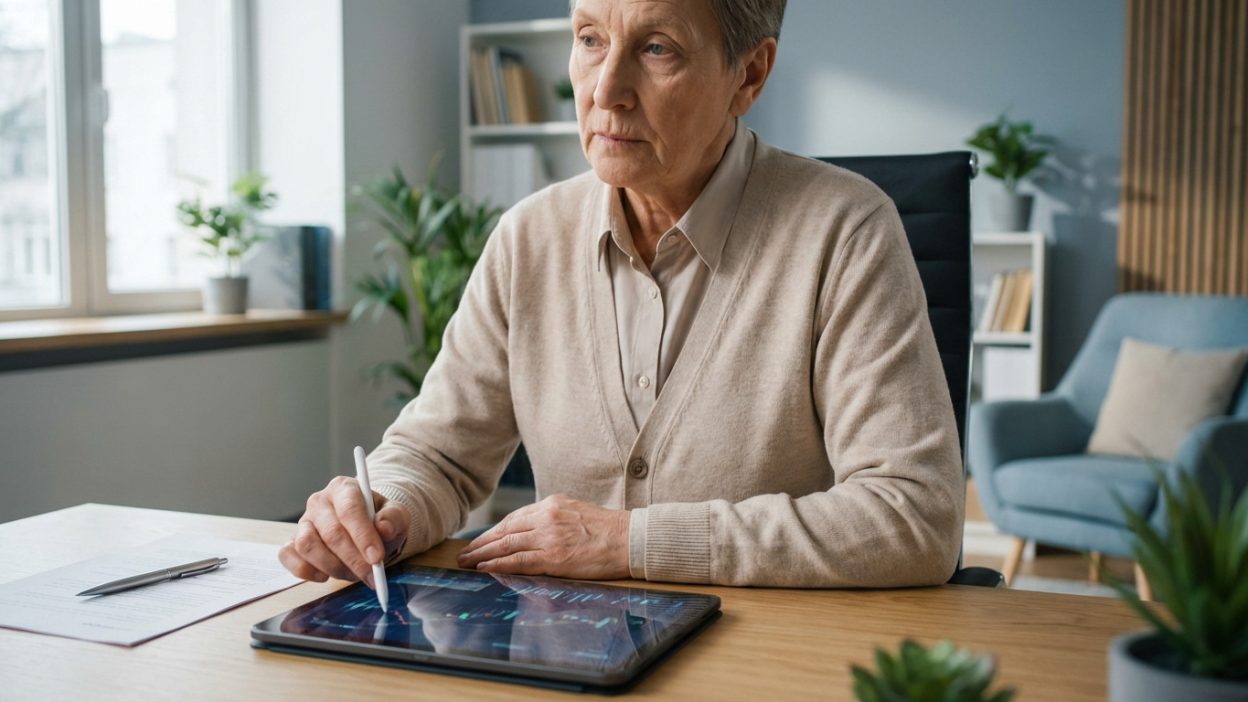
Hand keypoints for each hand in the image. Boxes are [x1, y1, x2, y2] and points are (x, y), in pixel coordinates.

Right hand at [278, 476, 409, 585]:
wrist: (366, 529)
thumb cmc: (379, 520)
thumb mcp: (397, 515)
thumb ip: (394, 518)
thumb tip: (384, 528)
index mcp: (344, 488)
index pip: (350, 510)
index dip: (363, 536)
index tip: (377, 558)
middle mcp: (319, 501)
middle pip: (331, 532)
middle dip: (353, 559)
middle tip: (370, 576)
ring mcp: (303, 522)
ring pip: (307, 545)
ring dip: (332, 566)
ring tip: (352, 574)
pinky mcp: (292, 541)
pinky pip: (288, 556)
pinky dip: (305, 570)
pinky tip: (325, 575)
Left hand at [456, 495, 630, 579]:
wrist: (630, 539)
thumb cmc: (609, 530)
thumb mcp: (577, 513)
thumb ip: (554, 519)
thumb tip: (534, 532)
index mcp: (552, 504)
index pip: (514, 518)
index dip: (493, 531)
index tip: (480, 541)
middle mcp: (547, 517)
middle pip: (505, 530)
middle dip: (481, 543)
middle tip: (464, 553)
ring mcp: (549, 536)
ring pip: (506, 545)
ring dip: (483, 554)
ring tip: (467, 563)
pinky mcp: (554, 557)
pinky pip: (519, 561)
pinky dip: (498, 564)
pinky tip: (485, 568)